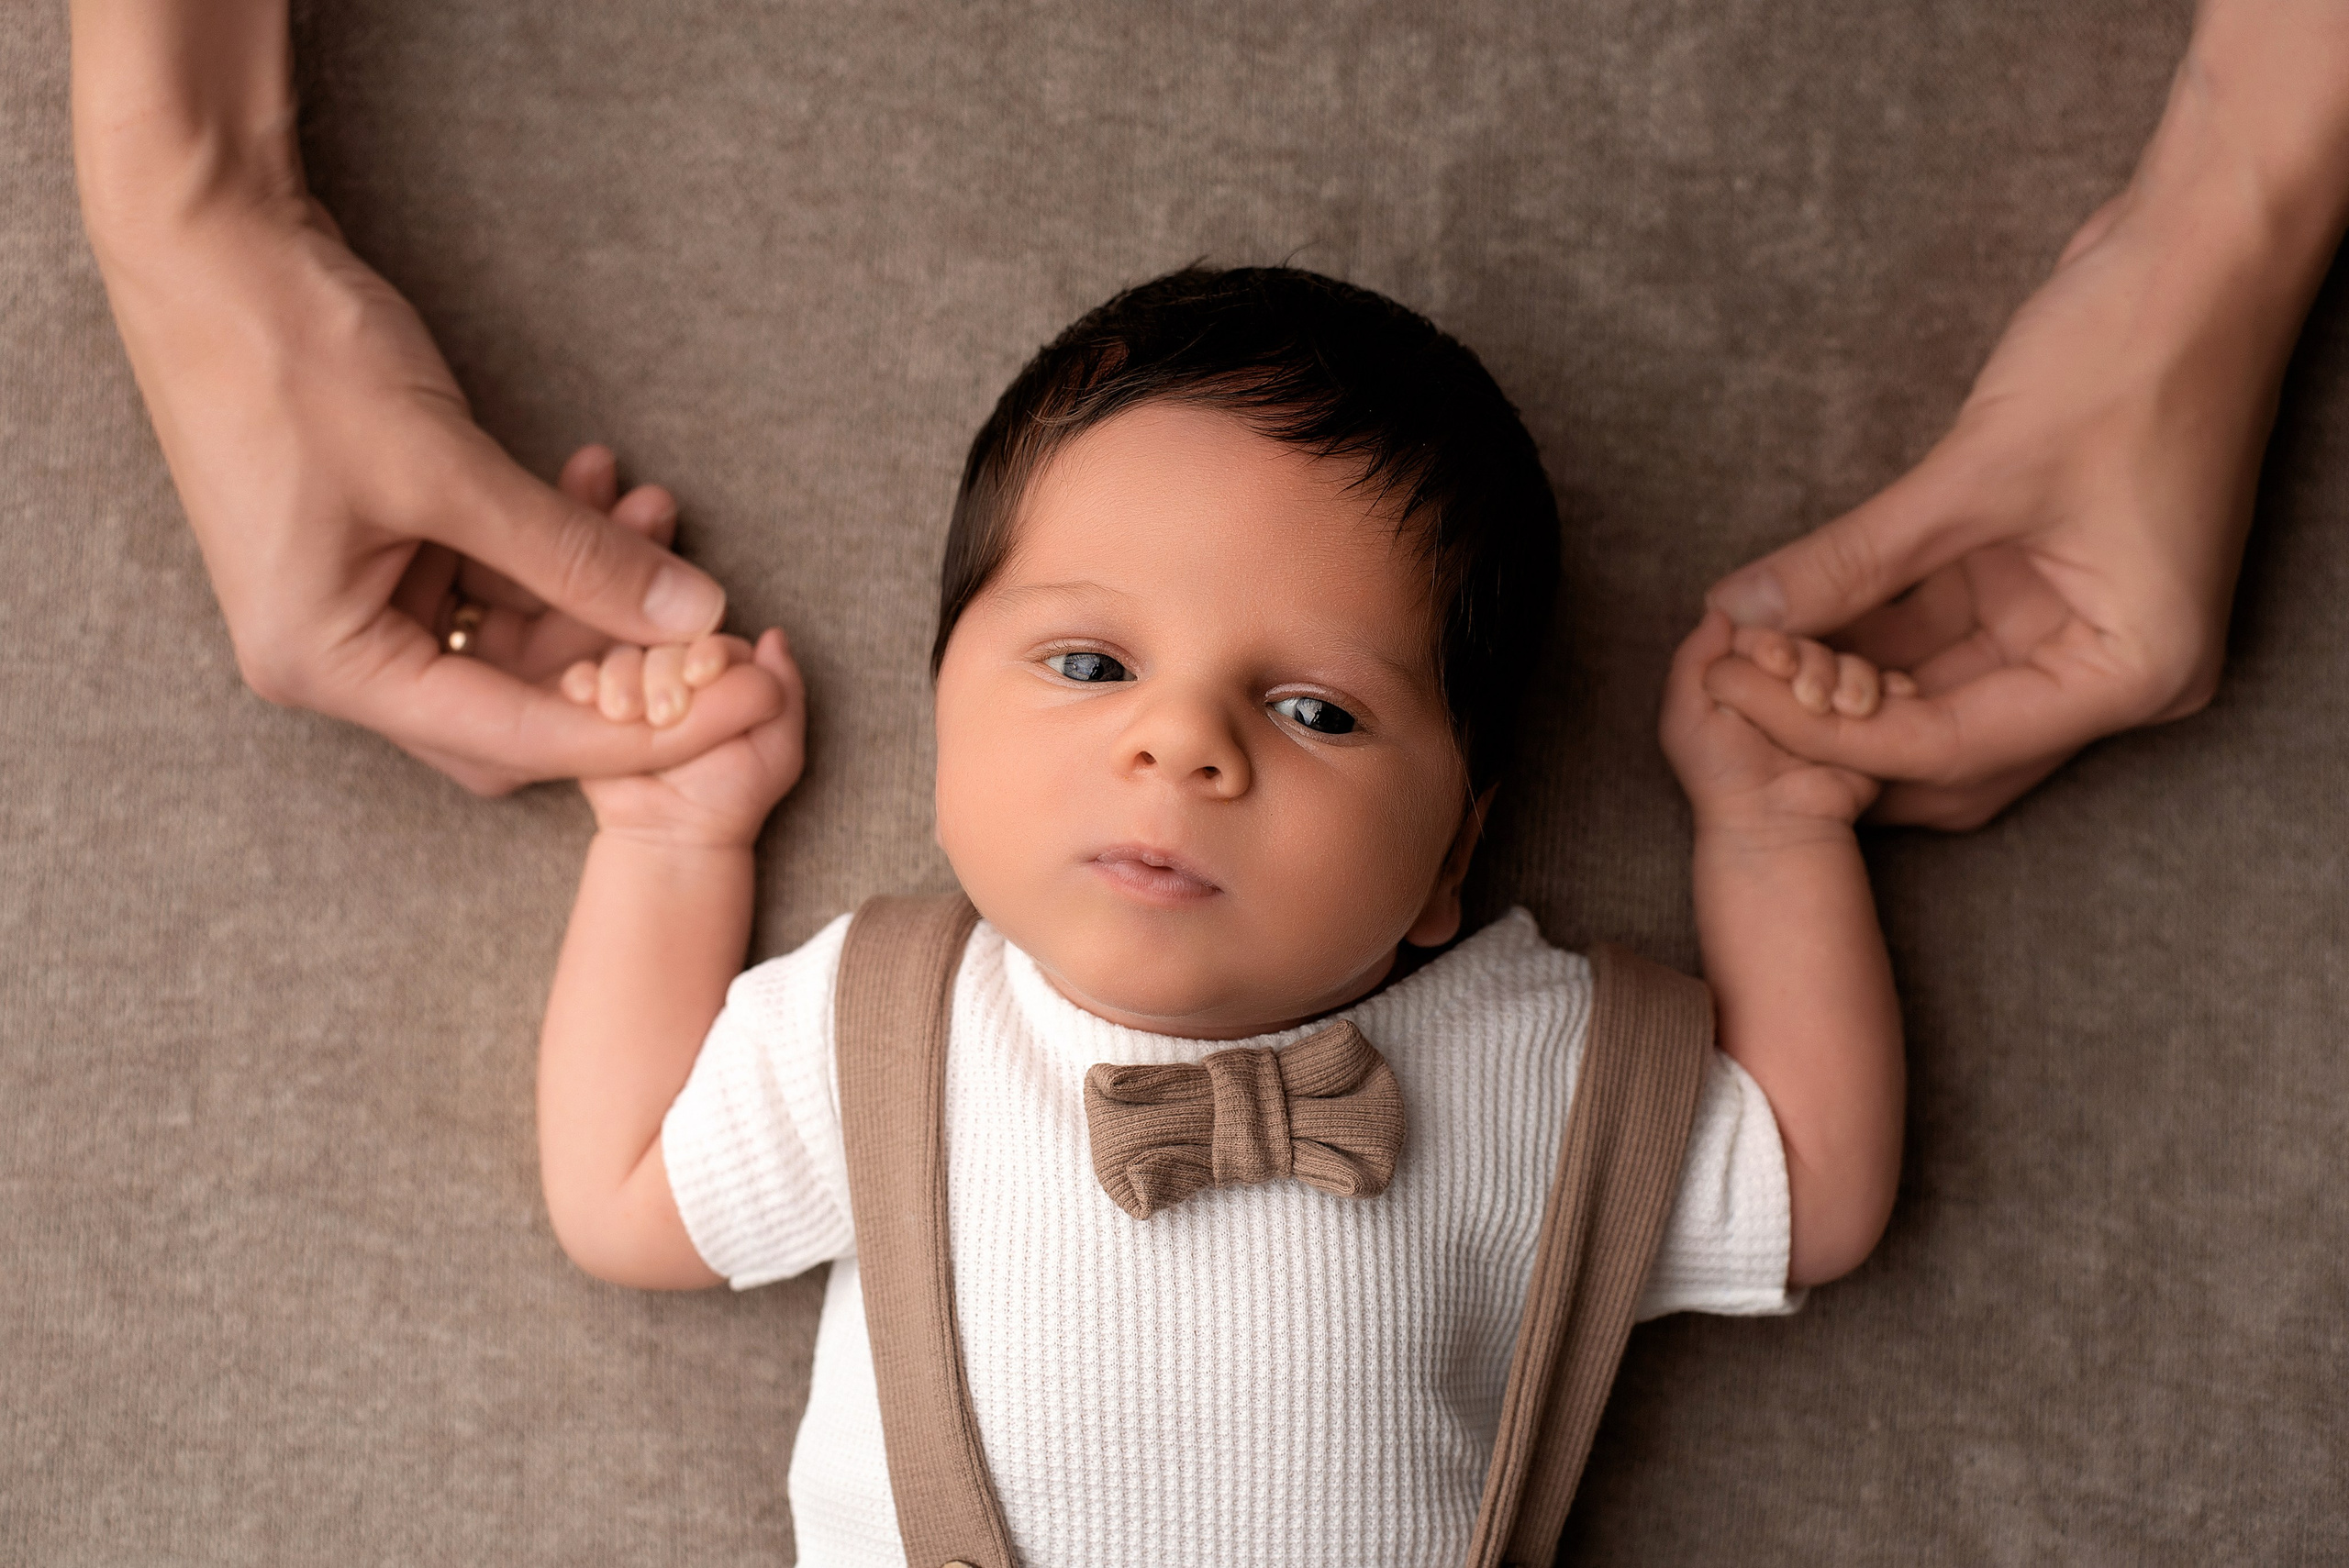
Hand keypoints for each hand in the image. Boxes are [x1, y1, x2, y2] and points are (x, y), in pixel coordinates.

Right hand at [73, 1, 776, 794]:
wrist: (213, 247)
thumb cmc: (293, 357)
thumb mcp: (450, 467)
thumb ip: (576, 555)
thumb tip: (694, 614)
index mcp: (326, 661)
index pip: (511, 737)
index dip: (632, 732)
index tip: (731, 710)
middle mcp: (334, 652)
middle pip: (515, 708)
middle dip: (615, 664)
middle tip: (709, 624)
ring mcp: (355, 600)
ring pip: (513, 638)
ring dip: (593, 588)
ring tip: (657, 510)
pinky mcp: (383, 548)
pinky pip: (492, 579)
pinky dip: (555, 546)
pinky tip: (610, 488)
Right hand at [572, 630, 807, 848]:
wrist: (673, 833)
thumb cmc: (731, 796)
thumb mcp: (776, 749)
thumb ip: (782, 691)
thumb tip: (775, 636)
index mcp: (725, 678)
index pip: (714, 641)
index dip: (708, 651)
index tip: (704, 675)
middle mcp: (678, 676)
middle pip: (665, 645)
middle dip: (662, 672)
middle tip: (665, 714)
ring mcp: (635, 689)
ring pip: (621, 656)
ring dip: (621, 677)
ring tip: (625, 715)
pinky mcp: (595, 707)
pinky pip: (582, 678)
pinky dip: (581, 680)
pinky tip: (587, 698)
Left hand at [1660, 610, 1882, 836]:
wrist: (1775, 821)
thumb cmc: (1722, 775)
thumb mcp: (1684, 717)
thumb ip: (1691, 660)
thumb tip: (1716, 611)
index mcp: (1747, 677)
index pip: (1768, 633)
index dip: (1773, 641)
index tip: (1775, 662)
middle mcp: (1789, 684)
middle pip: (1814, 644)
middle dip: (1814, 662)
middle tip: (1808, 696)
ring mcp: (1831, 702)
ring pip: (1852, 663)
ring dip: (1852, 677)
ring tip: (1843, 708)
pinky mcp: (1868, 721)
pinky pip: (1890, 688)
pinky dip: (1891, 688)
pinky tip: (1878, 701)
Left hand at [1702, 0, 2348, 831]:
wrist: (2201, 255)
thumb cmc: (2129, 354)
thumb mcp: (1976, 473)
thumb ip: (1852, 558)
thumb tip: (1738, 610)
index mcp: (2131, 671)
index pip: (1951, 743)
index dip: (1828, 730)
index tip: (1728, 691)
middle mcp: (2114, 670)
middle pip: (1945, 743)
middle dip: (1834, 721)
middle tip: (1726, 679)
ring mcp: (2081, 626)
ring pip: (1934, 693)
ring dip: (1842, 677)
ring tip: (1741, 644)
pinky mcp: (2045, 581)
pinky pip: (1941, 633)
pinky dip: (1867, 627)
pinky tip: (1783, 611)